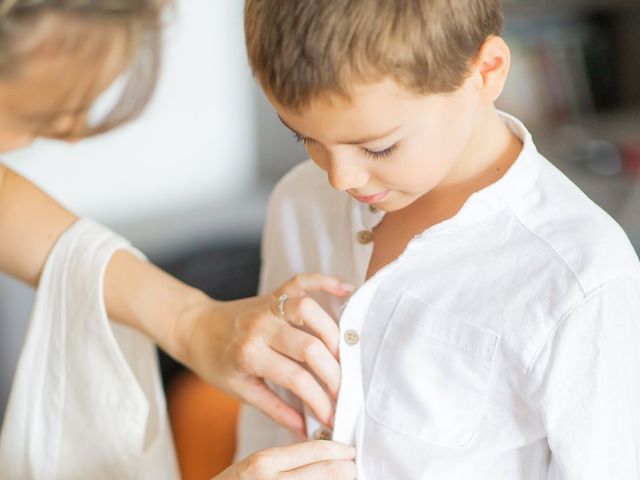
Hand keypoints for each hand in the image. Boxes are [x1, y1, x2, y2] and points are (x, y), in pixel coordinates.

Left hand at [181, 274, 353, 436]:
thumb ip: (276, 409)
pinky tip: (346, 289)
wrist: (195, 329)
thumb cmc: (216, 363)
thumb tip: (306, 432)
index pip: (296, 379)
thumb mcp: (241, 391)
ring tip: (343, 357)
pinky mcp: (274, 293)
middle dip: (334, 374)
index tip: (332, 417)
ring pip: (310, 311)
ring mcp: (268, 306)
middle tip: (344, 393)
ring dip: (333, 334)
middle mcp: (261, 327)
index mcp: (250, 355)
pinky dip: (325, 281)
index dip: (319, 400)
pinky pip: (302, 281)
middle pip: (309, 347)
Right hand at [214, 441, 356, 479]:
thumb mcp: (255, 466)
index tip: (349, 452)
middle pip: (331, 472)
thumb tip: (324, 453)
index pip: (318, 450)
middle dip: (348, 469)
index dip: (341, 450)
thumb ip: (286, 459)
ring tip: (342, 478)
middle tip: (352, 467)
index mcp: (265, 463)